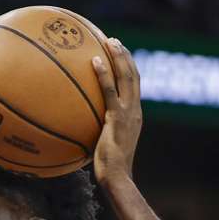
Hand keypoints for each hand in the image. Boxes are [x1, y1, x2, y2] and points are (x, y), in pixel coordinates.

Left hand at [91, 38, 141, 184]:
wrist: (117, 178)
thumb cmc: (108, 168)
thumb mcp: (106, 145)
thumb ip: (100, 133)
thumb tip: (83, 130)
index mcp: (135, 115)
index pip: (135, 86)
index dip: (129, 68)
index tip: (121, 55)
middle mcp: (135, 110)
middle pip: (134, 76)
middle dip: (125, 56)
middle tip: (114, 42)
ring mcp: (128, 113)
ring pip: (127, 77)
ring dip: (118, 57)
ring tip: (109, 41)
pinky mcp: (117, 118)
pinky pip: (109, 91)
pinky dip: (103, 74)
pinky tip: (93, 61)